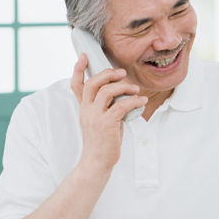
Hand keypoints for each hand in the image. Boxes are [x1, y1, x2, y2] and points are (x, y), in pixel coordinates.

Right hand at [71, 53, 147, 170]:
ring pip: (107, 91)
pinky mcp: (106, 124)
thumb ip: (107, 106)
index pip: (76, 85)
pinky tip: (141, 101)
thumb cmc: (102, 142)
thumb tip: (123, 95)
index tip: (84, 56)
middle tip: (122, 73)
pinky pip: (121, 106)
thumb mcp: (101, 120)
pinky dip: (134, 101)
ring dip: (124, 87)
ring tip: (135, 89)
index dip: (78, 69)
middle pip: (93, 83)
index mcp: (84, 108)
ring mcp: (95, 116)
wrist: (97, 162)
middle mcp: (87, 110)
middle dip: (108, 74)